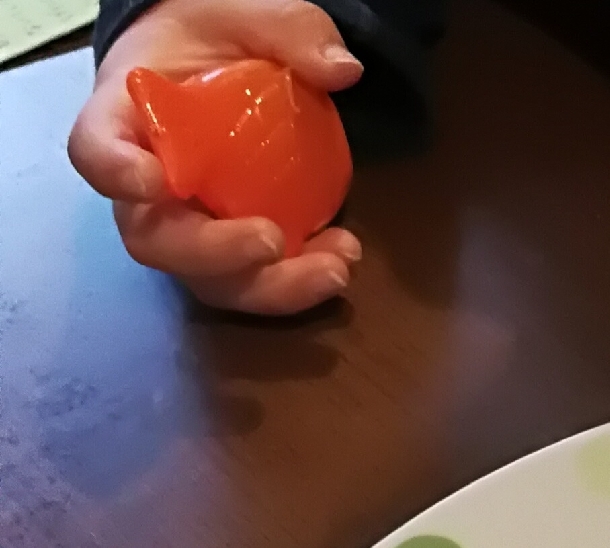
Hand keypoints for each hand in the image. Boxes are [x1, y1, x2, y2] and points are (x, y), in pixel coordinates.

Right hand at [68, 0, 363, 314]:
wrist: (220, 64)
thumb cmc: (212, 37)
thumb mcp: (243, 14)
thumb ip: (287, 30)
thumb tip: (341, 68)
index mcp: (125, 117)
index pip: (96, 151)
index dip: (115, 172)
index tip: (152, 181)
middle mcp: (146, 185)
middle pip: (155, 240)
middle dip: (214, 253)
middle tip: (272, 240)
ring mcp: (189, 225)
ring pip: (210, 278)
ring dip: (273, 287)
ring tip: (336, 266)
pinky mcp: (233, 249)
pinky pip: (256, 281)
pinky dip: (300, 280)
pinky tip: (342, 256)